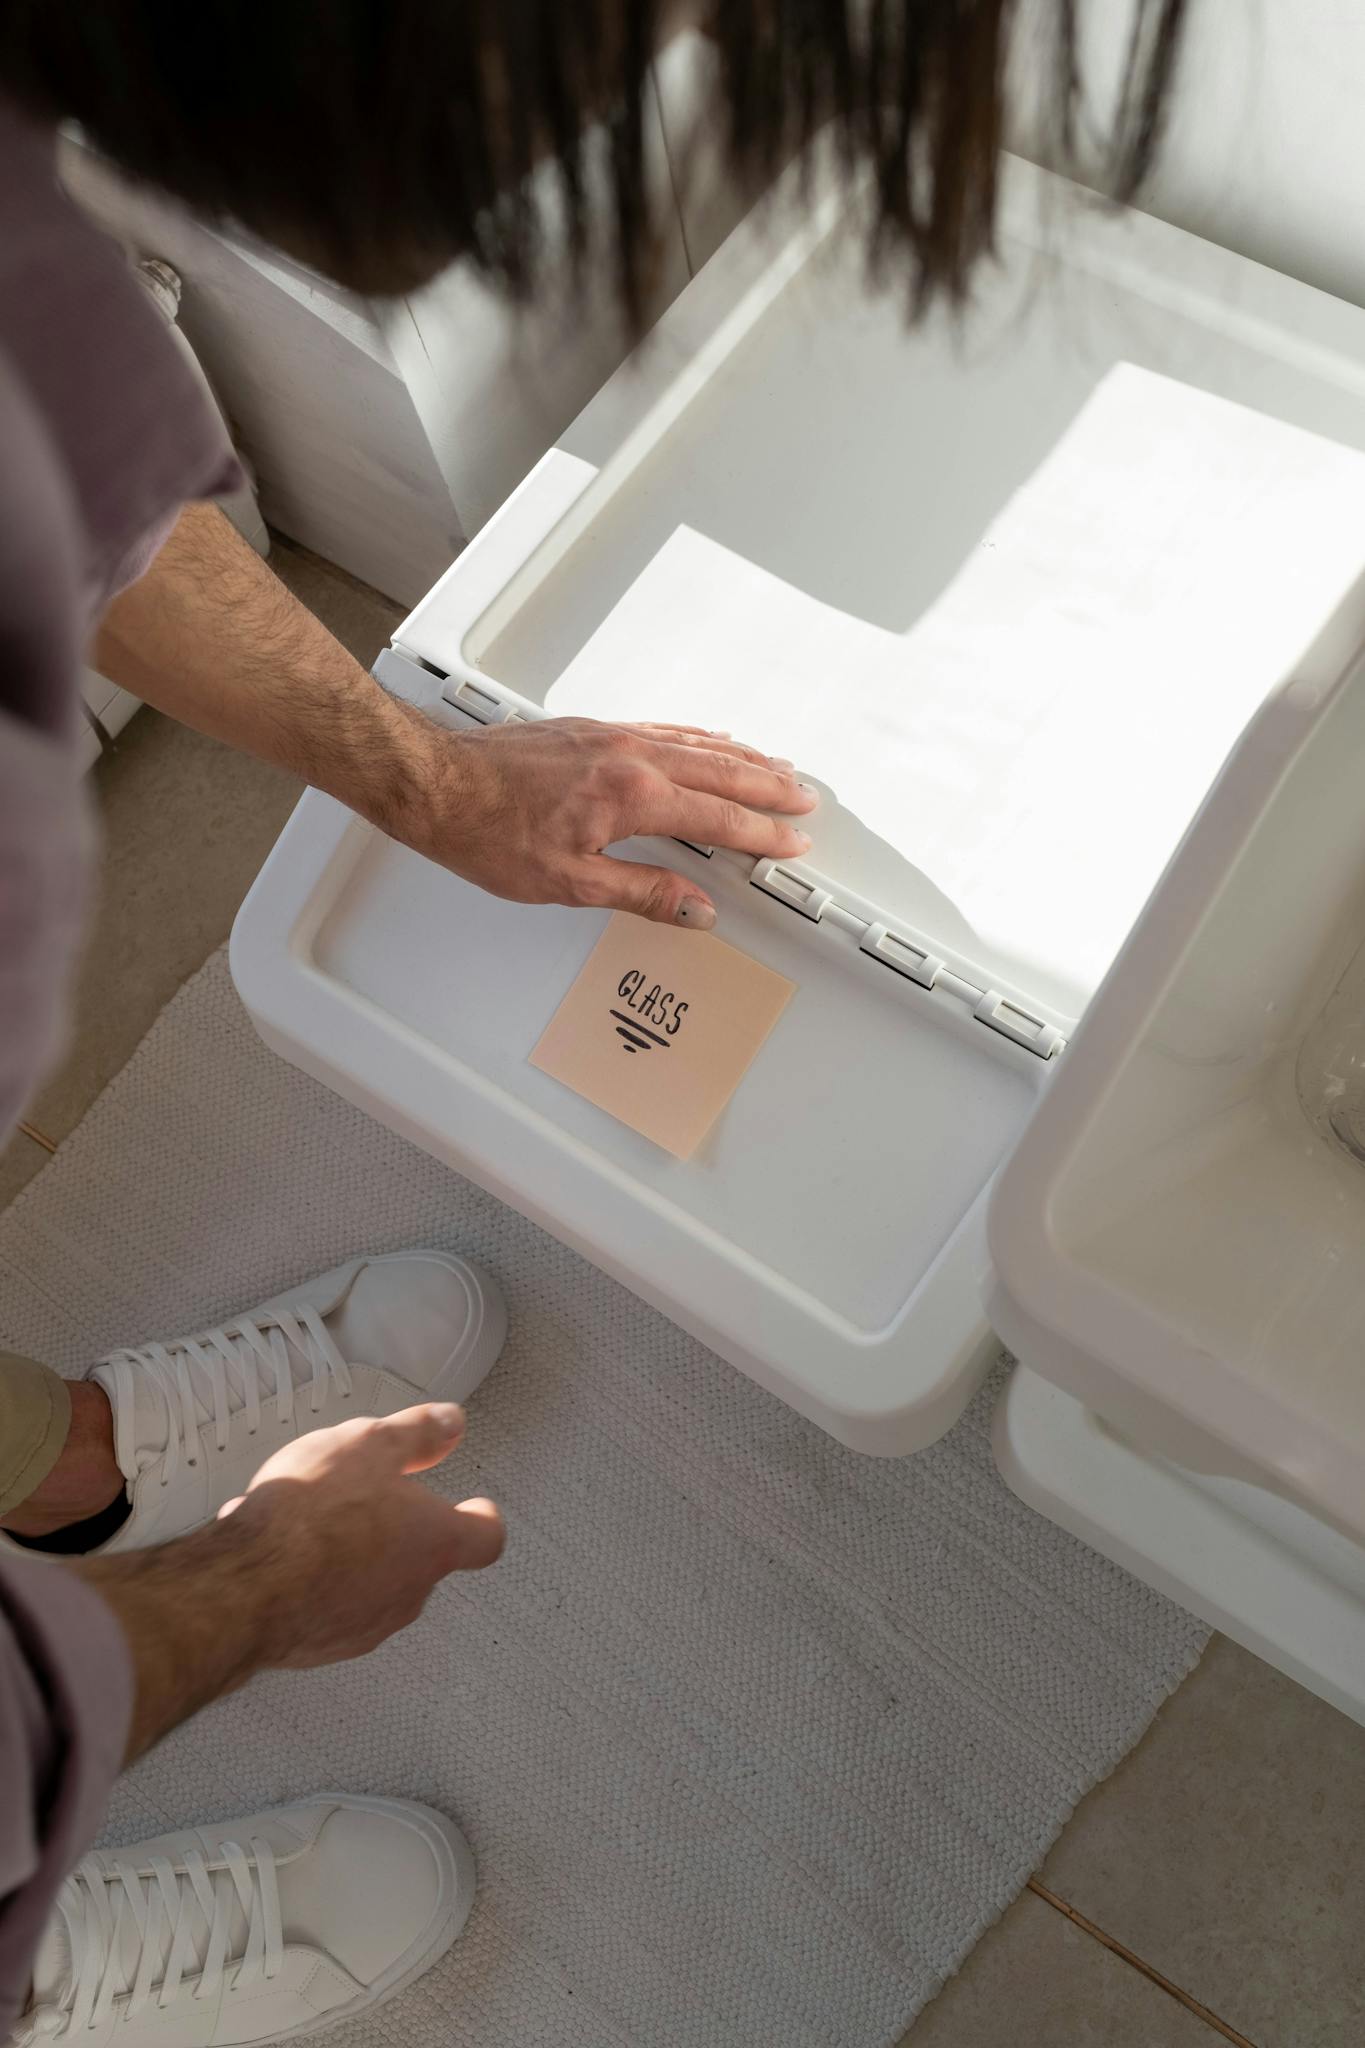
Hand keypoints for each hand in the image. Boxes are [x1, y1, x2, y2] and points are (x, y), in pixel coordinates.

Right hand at [77, 1403, 503, 1759]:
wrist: (247, 1586)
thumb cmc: (312, 1514)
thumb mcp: (369, 1445)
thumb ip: (415, 1434)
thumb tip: (451, 1423)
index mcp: (435, 1542)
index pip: (485, 1538)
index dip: (480, 1518)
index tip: (474, 1506)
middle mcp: (410, 1592)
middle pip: (421, 1557)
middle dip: (396, 1527)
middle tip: (361, 1494)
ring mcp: (367, 1625)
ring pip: (370, 1580)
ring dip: (347, 1552)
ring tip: (302, 1519)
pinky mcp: (323, 1646)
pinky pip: (327, 1603)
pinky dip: (310, 1579)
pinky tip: (273, 1551)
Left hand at [392, 709, 818, 928]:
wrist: (434, 781)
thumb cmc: (486, 831)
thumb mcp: (568, 882)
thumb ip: (641, 892)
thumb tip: (694, 908)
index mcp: (632, 797)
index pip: (717, 818)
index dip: (760, 835)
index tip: (792, 843)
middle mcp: (630, 756)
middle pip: (720, 771)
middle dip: (768, 788)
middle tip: (805, 799)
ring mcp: (612, 736)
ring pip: (697, 745)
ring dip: (742, 758)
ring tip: (776, 767)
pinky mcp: (591, 729)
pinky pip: (664, 729)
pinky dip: (698, 737)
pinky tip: (708, 740)